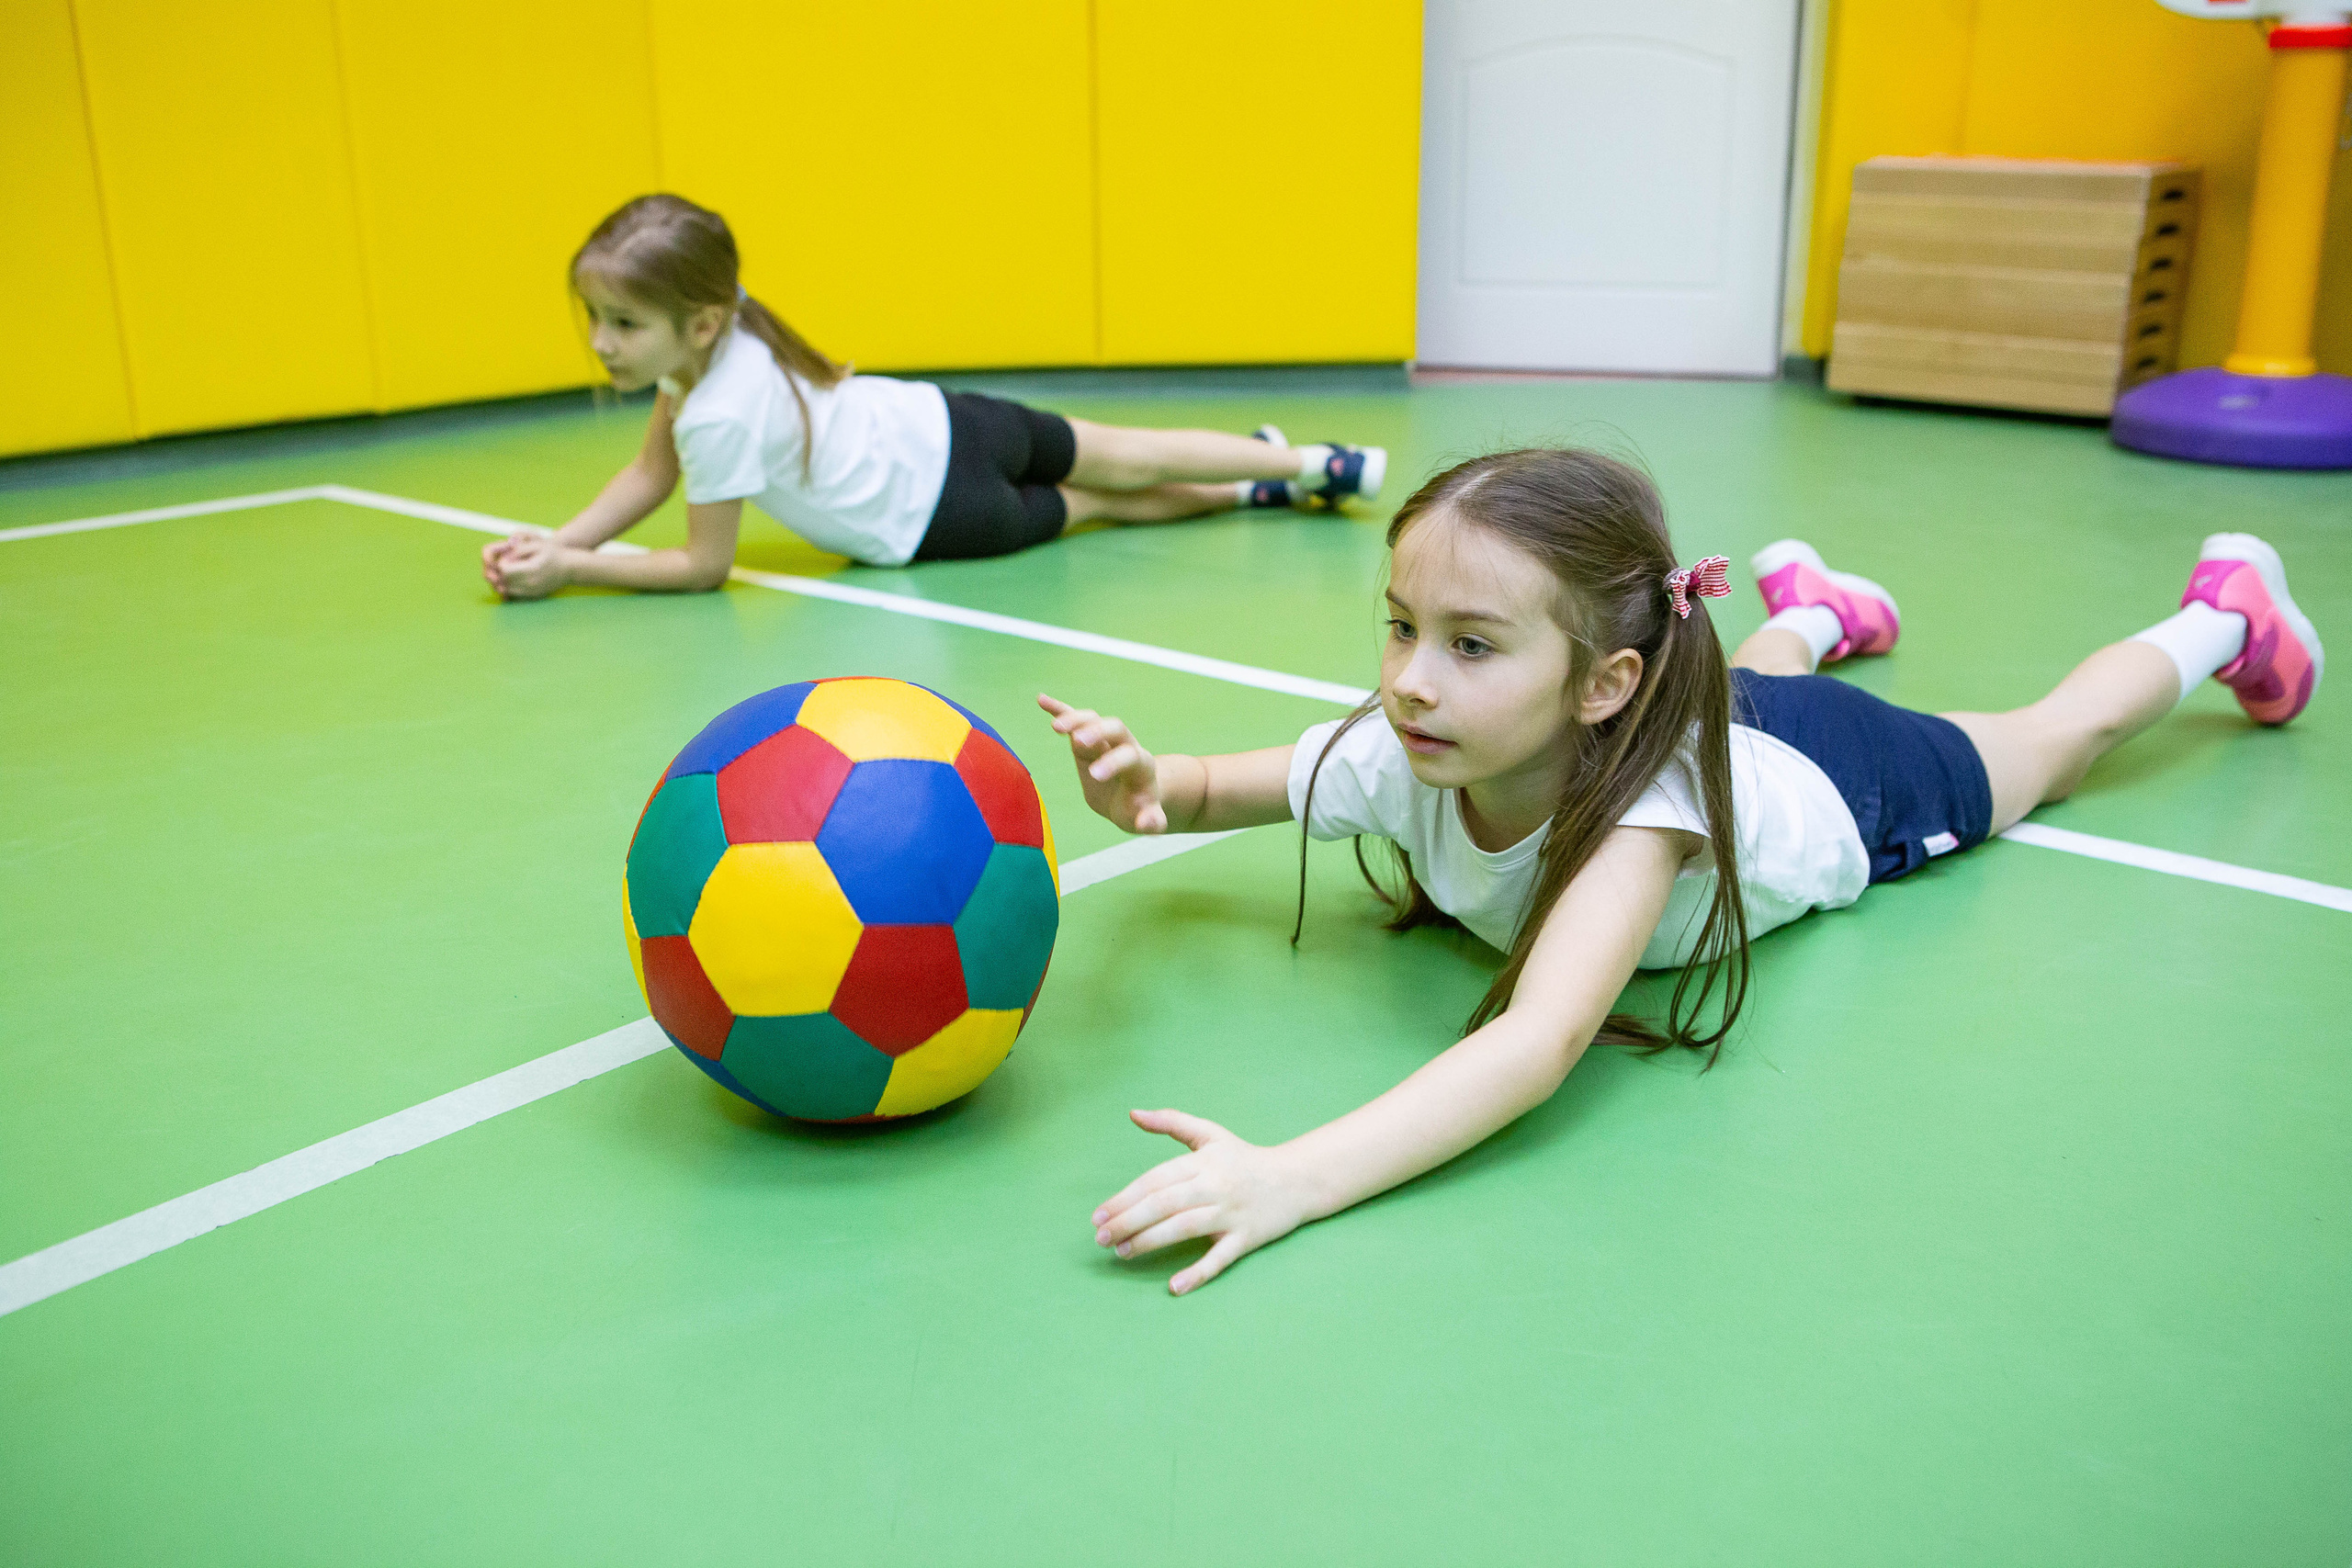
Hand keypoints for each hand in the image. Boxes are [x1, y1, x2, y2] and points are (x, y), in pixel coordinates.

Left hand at [486, 533, 568, 600]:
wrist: (570, 568)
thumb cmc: (554, 553)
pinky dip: (511, 587)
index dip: (502, 562)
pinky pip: (514, 594)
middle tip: (509, 563)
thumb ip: (519, 549)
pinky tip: (517, 578)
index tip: (508, 557)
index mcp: (531, 569)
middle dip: (502, 572)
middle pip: (504, 580)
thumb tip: (505, 557)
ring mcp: (532, 592)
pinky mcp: (533, 596)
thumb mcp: (537, 544)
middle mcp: (531, 583)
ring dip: (505, 580)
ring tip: (512, 570)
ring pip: (507, 589)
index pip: (504, 570)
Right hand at [1038, 694, 1168, 833]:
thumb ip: (1151, 821)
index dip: (1114, 762)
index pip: (1130, 755)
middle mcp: (1124, 745)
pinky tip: (1042, 701)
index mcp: (1141, 765)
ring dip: (1075, 718)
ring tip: (1056, 727)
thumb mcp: (1148, 819)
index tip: (1095, 775)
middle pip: (1115, 728)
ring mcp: (1104, 740)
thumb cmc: (1139, 808)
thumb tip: (1149, 823)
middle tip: (1077, 741)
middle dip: (1097, 731)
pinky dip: (1059, 709)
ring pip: (1093, 720)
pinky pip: (1074, 720)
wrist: (1133, 797)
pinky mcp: (1086, 740)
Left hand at [1092, 1109, 1313, 1294]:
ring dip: (1151, 1241)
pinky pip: (1220, 1258)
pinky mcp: (1246, 1239)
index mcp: (1203, 1161)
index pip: (1156, 1180)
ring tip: (1122, 1253)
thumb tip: (1133, 1114)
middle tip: (1101, 1238)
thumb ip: (1171, 1122)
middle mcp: (1215, 1186)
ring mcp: (1231, 1214)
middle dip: (1129, 1221)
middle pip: (1165, 1204)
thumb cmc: (1244, 1158)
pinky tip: (1174, 1287)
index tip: (1098, 1215)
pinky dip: (1198, 1273)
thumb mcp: (1210, 1133)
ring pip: (1185, 1228)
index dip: (1125, 1198)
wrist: (1296, 1180)